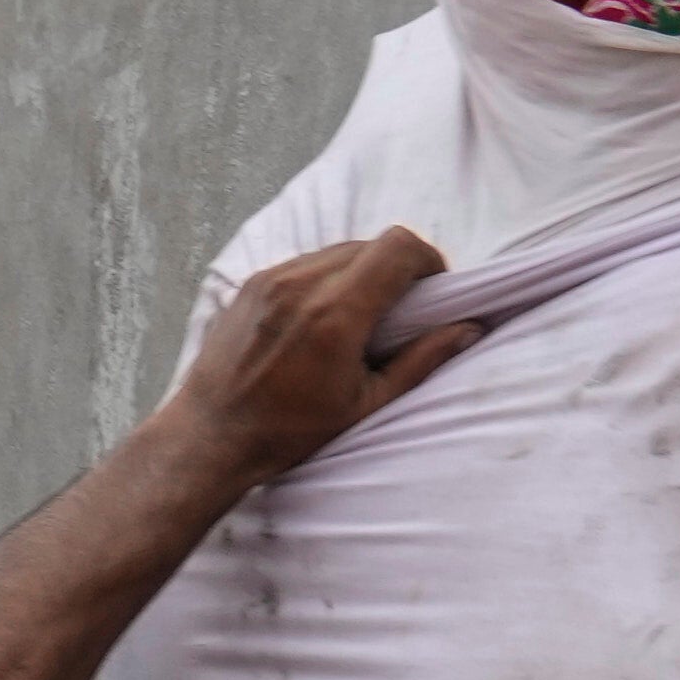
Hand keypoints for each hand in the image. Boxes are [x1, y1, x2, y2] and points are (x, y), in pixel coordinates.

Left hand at [152, 228, 474, 486]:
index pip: (398, 247)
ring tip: (364, 315)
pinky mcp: (253, 283)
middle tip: (404, 308)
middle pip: (372, 244)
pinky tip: (326, 317)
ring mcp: (272, 279)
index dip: (428, 259)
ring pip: (339, 250)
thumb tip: (469, 328)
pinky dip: (328, 277)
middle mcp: (301, 285)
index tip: (434, 289)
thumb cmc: (288, 431)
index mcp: (335, 314)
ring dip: (363, 271)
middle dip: (398, 268)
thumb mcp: (366, 404)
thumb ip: (421, 361)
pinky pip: (306, 262)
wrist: (211, 436)